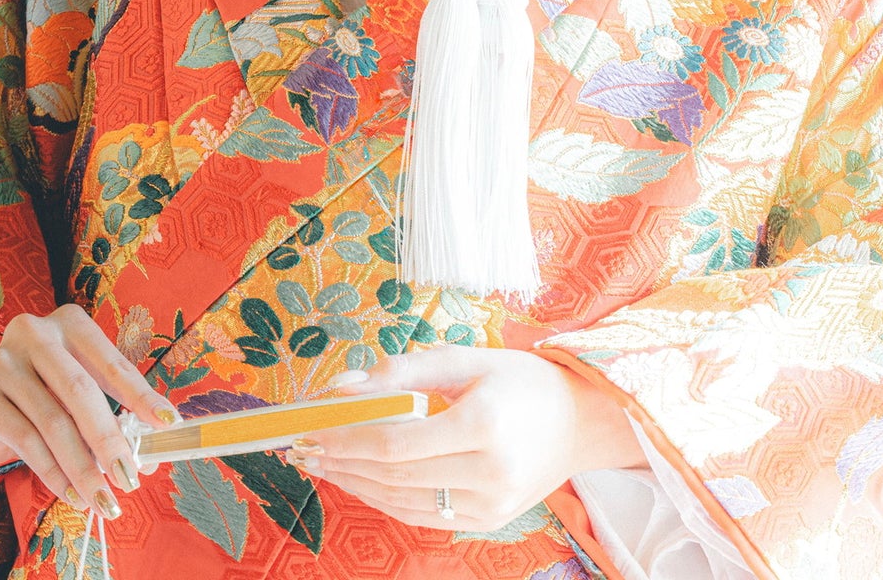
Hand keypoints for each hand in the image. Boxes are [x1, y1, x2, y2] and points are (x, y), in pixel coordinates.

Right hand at [0, 304, 177, 518]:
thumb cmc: (43, 395)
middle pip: (81, 392)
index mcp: (70, 323)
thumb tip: (149, 456)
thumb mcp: (77, 391)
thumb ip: (111, 411)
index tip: (167, 423)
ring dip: (83, 469)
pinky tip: (72, 495)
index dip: (141, 395)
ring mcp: (1, 363)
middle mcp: (34, 333)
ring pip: (53, 423)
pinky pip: (25, 442)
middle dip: (110, 441)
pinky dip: (54, 474)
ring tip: (103, 500)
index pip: (112, 362)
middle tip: (131, 479)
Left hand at [288, 346, 646, 534]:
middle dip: (342, 463)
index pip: (396, 444)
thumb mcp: (465, 359)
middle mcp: (489, 473)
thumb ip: (403, 371)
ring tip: (322, 465)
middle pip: (394, 477)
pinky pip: (424, 514)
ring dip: (356, 485)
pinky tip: (361, 480)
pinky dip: (386, 498)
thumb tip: (343, 387)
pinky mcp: (488, 523)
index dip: (347, 441)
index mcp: (484, 425)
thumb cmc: (520, 381)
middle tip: (303, 448)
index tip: (312, 429)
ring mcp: (490, 506)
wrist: (579, 423)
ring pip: (404, 503)